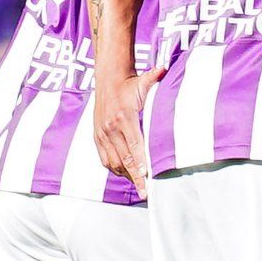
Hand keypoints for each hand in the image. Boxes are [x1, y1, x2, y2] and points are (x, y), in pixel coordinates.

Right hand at [91, 62, 151, 184]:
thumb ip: (154, 78)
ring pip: (113, 162)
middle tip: (145, 192)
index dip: (140, 163)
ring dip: (126, 175)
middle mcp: (110, 128)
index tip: (147, 177)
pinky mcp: (97, 137)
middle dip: (136, 177)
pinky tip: (125, 174)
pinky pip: (104, 158)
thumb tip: (165, 68)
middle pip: (125, 159)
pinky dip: (115, 168)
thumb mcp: (143, 81)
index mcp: (123, 117)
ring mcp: (102, 134)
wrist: (107, 80)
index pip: (134, 146)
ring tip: (138, 185)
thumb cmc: (129, 84)